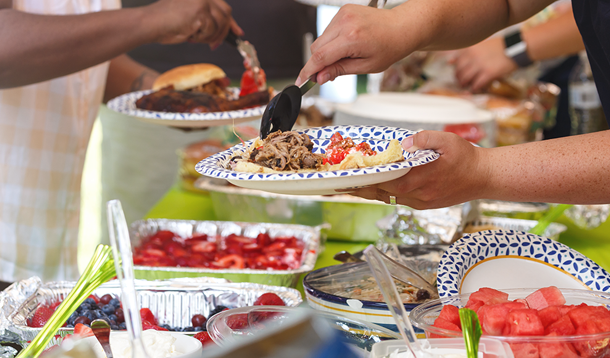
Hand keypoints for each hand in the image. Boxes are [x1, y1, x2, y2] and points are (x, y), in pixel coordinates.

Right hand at [146, 0, 242, 48]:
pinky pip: (211, 30)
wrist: (151, 23)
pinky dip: (202, 38)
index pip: (223, 6)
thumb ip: (209, 18)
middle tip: (214, 44)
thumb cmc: (167, 22)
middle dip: (223, 32)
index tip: (238, 32)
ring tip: (193, 36)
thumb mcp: (192, 17)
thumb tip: (231, 28)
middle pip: (226, 13)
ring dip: (209, 36)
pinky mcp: (201, 10)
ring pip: (220, 24)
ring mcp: (203, 0)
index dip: (232, 22)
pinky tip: (189, 35)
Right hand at [296, 4, 411, 85]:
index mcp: (352, 38)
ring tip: (345, 57)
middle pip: (316, 48)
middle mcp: (345, 23)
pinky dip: (331, 41)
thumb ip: (339, 71)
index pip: (320, 57)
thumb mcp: (366, 66)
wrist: (401, 27)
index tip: (301, 81)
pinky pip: (328, 31)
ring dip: (326, 52)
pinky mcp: (343, 11)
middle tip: (328, 74)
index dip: (308, 71)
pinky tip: (345, 45)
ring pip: (321, 39)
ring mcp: (343, 14)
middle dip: (318, 63)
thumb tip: (320, 77)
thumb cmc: (389, 47)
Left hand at [349, 131, 488, 208]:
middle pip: (383, 193)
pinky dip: (386, 194)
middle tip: (342, 185)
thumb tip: (404, 142)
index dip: (366, 181)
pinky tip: (376, 187)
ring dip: (371, 192)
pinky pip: (400, 200)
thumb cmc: (467, 157)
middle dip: (362, 189)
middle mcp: (418, 194)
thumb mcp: (447, 140)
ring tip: (352, 187)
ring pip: (390, 198)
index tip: (349, 180)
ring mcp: (421, 202)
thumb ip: (424, 139)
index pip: (387, 182)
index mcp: (421, 179)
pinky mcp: (425, 204)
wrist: (485, 177)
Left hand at [451, 36, 516, 90]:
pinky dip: (474, 88)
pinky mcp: (488, 73)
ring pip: (465, 79)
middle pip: (458, 72)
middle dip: (459, 79)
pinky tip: (477, 88)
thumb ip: (465, 53)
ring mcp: (480, 65)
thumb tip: (449, 62)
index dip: (457, 71)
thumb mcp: (480, 45)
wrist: (516, 47)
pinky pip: (476, 84)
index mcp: (470, 48)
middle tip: (463, 82)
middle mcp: (472, 56)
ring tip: (468, 86)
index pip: (456, 63)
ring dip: (465, 85)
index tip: (460, 74)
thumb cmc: (499, 47)